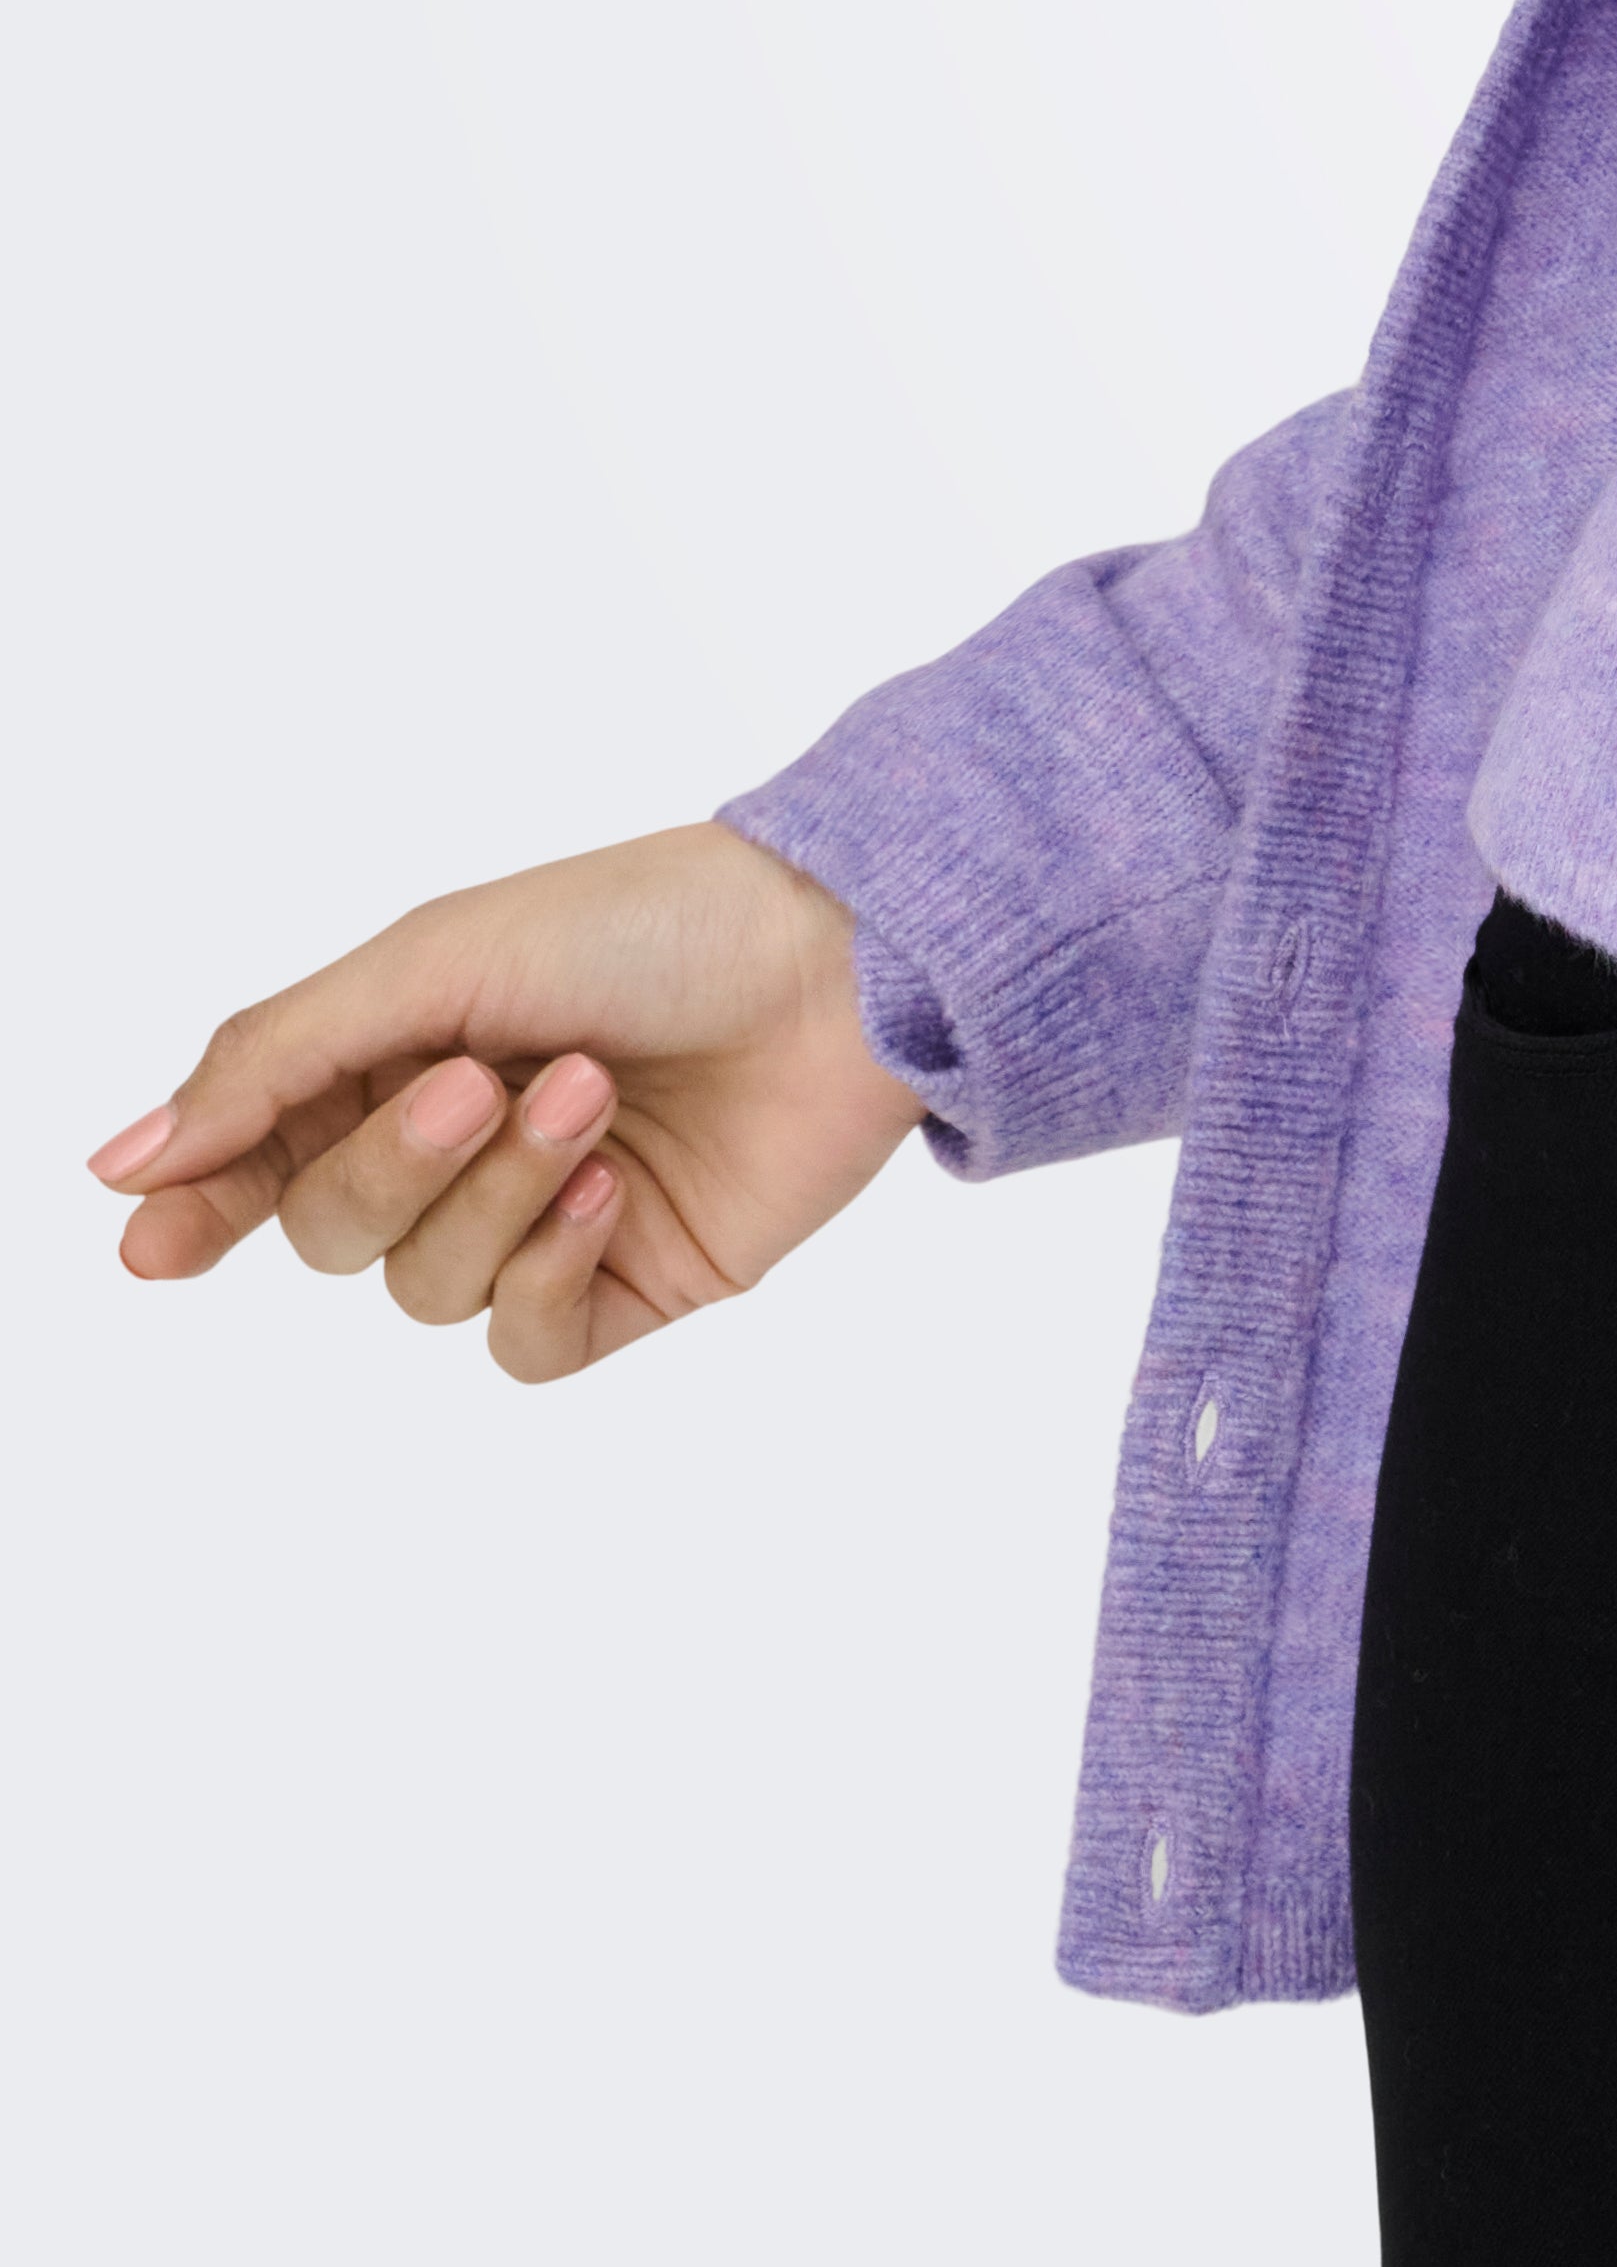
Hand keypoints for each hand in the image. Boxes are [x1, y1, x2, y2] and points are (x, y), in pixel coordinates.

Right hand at [86, 821, 927, 1385]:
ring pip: (426, 1291)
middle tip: (485, 1079)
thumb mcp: (437, 957)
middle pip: (335, 1231)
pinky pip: (523, 1346)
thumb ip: (274, 1061)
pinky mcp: (629, 1284)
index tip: (151, 1244)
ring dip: (497, 1197)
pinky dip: (551, 1271)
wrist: (840, 956)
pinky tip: (614, 1192)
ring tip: (592, 1098)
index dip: (202, 1205)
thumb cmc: (652, 920)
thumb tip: (125, 1162)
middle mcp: (466, 1144)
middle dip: (396, 1164)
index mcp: (407, 1051)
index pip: (266, 1158)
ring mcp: (545, 1220)